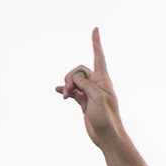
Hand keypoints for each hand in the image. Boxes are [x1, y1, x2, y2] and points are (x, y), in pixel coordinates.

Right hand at [55, 27, 121, 148]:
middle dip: (71, 77)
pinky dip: (65, 90)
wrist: (107, 136)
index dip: (96, 43)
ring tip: (64, 95)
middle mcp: (97, 84)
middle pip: (79, 70)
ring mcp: (89, 93)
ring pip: (74, 81)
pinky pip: (72, 91)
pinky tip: (58, 91)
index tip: (95, 29)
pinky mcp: (84, 102)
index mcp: (103, 80)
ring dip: (67, 85)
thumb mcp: (97, 98)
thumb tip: (75, 79)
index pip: (98, 56)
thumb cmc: (107, 117)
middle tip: (69, 90)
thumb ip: (86, 84)